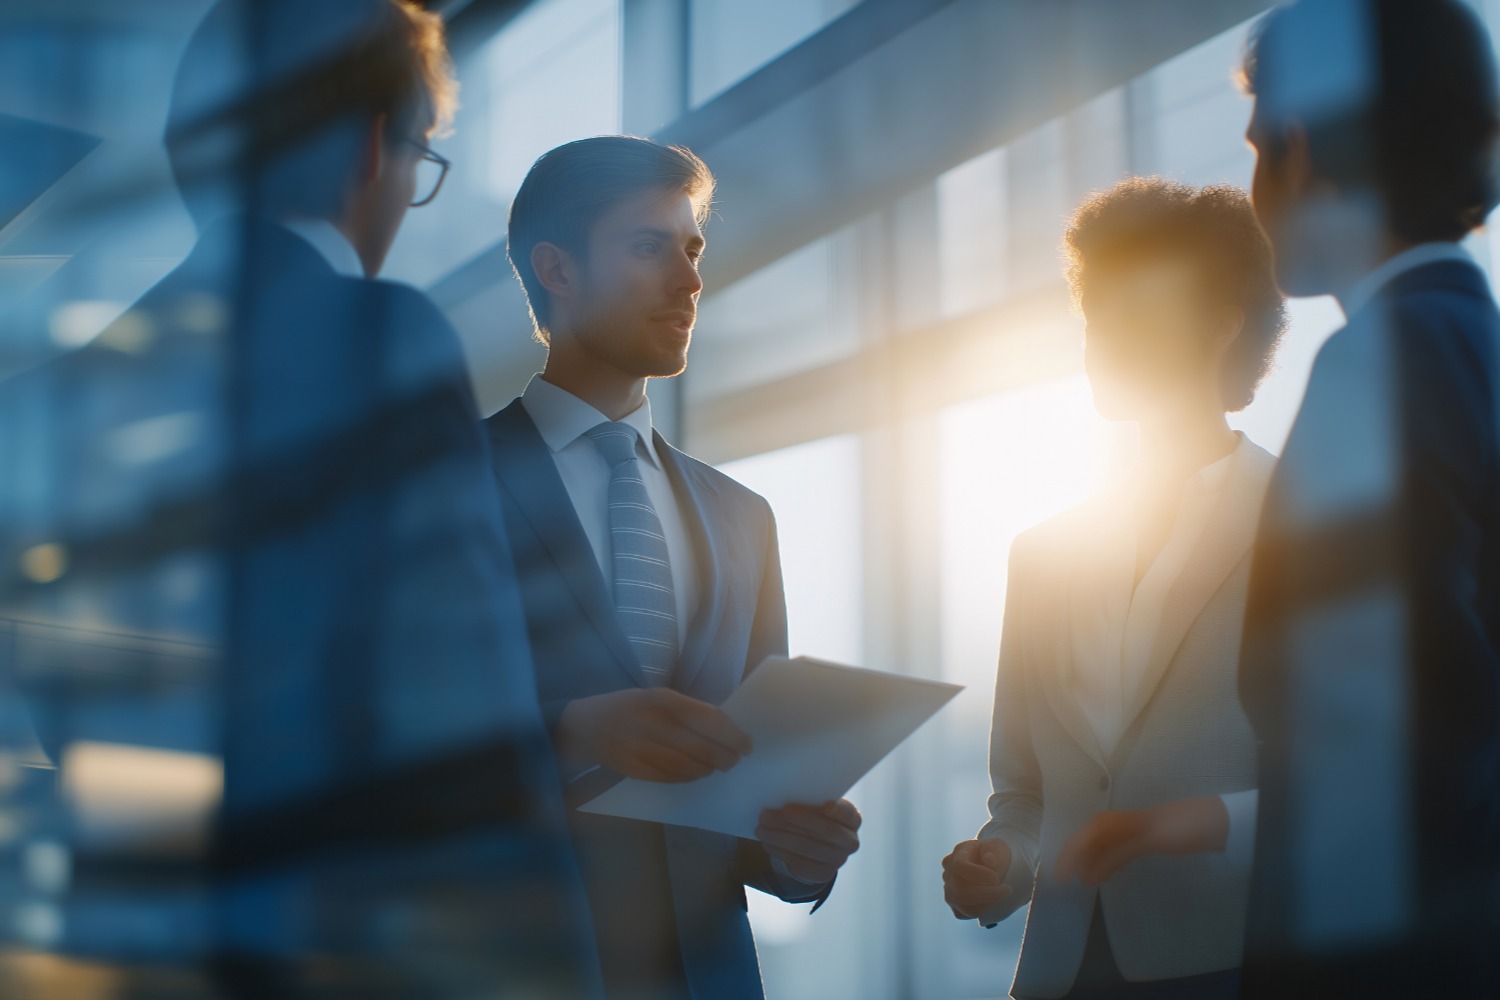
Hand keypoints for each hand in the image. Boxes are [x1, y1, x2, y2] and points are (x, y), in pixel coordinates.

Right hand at [556, 688, 751, 781]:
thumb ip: (688, 711)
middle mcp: (651, 722)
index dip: (732, 735)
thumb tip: (727, 730)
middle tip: (734, 761)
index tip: (747, 745)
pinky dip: (687, 778)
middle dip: (724, 758)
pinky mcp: (631, 768)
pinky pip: (669, 778)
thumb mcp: (658, 698)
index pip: (708, 719)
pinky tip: (694, 773)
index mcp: (662, 699)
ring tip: (714, 767)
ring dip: (707, 770)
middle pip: (700, 748)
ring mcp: (639, 747)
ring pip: (687, 766)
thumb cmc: (630, 708)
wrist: (585, 725)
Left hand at [756, 799, 861, 883]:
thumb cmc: (813, 815)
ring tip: (761, 829)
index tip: (824, 805)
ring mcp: (838, 860)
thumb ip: (808, 800)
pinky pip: (800, 864)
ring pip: (808, 848)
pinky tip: (767, 843)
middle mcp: (850, 841)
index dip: (838, 810)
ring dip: (780, 837)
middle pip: (826, 831)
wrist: (816, 843)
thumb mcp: (815, 805)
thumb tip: (783, 796)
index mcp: (852, 818)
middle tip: (768, 815)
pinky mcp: (823, 874)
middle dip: (795, 822)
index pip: (847, 813)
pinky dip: (781, 852)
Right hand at [942, 838, 1012, 918]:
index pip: (959, 866)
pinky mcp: (954, 904)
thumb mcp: (998, 847)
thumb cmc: (995, 854)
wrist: (994, 866)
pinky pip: (963, 913)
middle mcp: (949, 871)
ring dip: (986, 903)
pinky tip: (993, 902)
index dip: (976, 874)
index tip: (996, 878)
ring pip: (961, 904)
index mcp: (959, 852)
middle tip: (1007, 890)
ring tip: (1002, 896)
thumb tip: (989, 861)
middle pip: (960, 889)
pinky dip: (980, 911)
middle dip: (986, 893)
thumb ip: (993, 851)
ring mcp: (949, 888)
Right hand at [1054, 796, 1228, 885]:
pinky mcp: (1135, 838)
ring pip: (1095, 846)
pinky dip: (1100, 862)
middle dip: (1072, 860)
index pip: (1080, 841)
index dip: (1067, 859)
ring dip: (1085, 862)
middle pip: (1084, 842)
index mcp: (1110, 822)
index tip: (1058, 879)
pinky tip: (1099, 874)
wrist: (1206, 822)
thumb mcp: (1143, 842)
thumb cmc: (1175, 828)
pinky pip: (1109, 850)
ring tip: (1078, 881)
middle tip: (1062, 882)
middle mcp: (1111, 823)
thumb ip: (1113, 858)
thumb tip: (1087, 877)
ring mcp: (1123, 830)